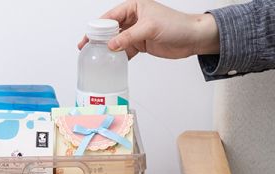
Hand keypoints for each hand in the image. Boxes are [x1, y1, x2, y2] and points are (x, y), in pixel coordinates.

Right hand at [78, 0, 219, 59]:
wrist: (191, 38)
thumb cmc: (176, 25)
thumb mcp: (149, 28)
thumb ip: (128, 37)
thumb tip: (111, 45)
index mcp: (134, 7)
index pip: (110, 16)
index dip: (97, 28)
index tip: (87, 38)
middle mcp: (133, 18)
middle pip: (110, 29)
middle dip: (98, 39)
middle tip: (85, 48)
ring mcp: (136, 32)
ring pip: (116, 41)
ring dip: (107, 49)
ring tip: (95, 57)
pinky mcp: (139, 45)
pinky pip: (123, 51)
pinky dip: (117, 57)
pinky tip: (110, 63)